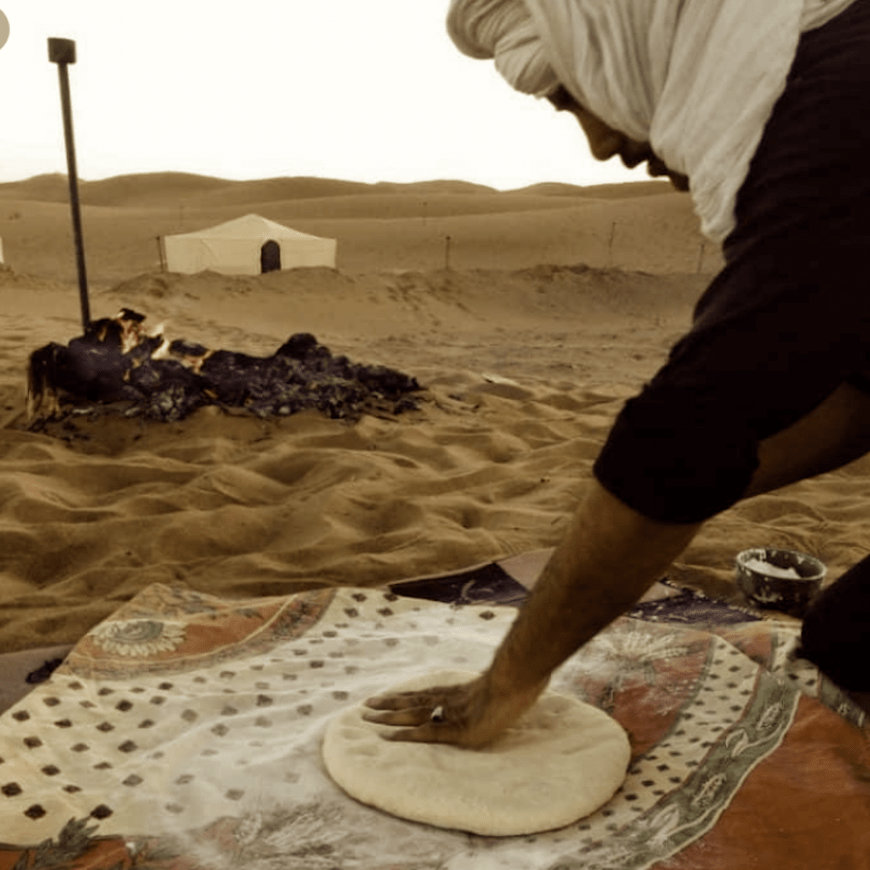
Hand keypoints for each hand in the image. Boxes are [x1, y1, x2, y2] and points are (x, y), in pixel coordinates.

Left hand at [362, 673, 546, 748]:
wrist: (518, 679)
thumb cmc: (516, 678)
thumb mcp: (501, 684)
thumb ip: (493, 687)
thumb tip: (502, 686)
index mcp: (458, 692)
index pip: (425, 694)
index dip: (405, 696)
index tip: (387, 697)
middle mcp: (449, 700)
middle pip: (413, 700)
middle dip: (389, 704)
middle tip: (365, 706)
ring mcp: (452, 714)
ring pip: (412, 713)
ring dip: (389, 716)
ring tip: (367, 718)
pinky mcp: (458, 730)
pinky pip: (427, 733)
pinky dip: (407, 734)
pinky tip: (390, 736)